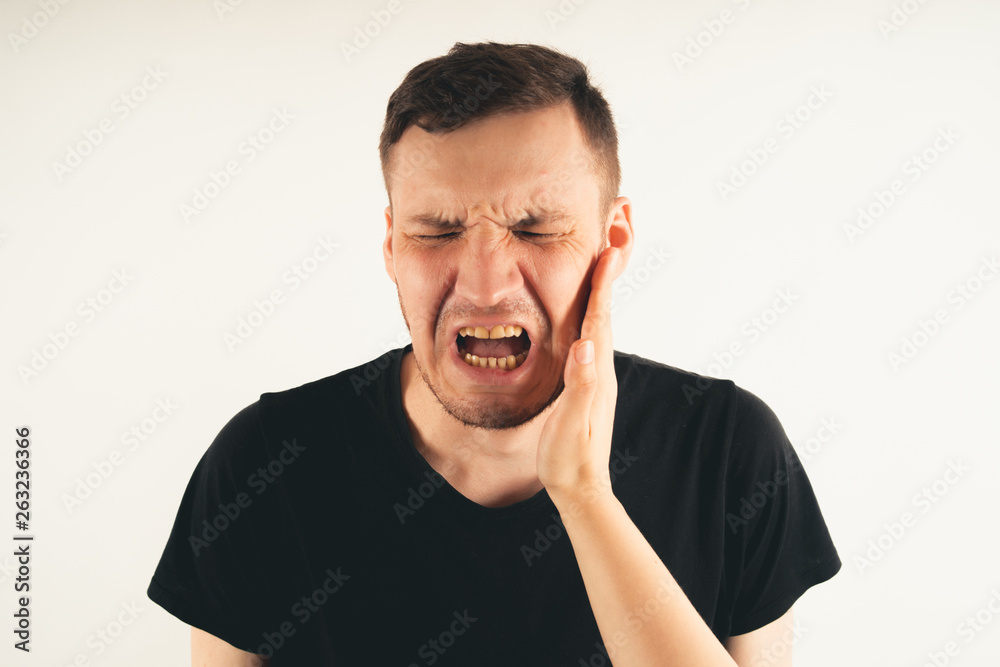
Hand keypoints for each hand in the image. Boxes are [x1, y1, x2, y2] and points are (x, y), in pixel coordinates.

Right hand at [536, 246, 618, 505]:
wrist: (580, 488)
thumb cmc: (570, 459)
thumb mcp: (572, 423)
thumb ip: (580, 385)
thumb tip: (584, 347)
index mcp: (595, 375)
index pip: (598, 321)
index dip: (601, 287)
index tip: (607, 253)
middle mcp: (600, 372)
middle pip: (603, 317)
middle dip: (604, 281)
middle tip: (609, 245)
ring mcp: (596, 379)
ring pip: (598, 328)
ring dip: (599, 297)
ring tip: (599, 269)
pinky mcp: (588, 386)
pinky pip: (590, 342)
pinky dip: (590, 319)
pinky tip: (584, 316)